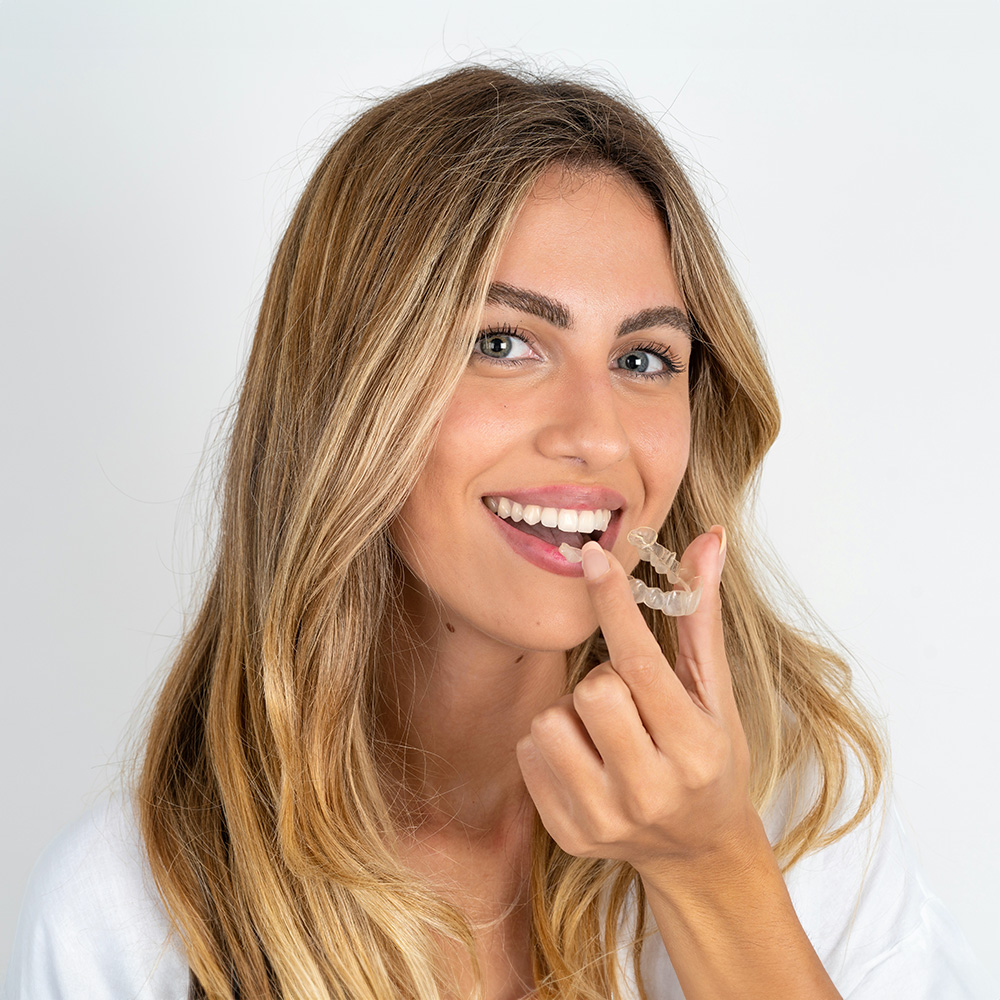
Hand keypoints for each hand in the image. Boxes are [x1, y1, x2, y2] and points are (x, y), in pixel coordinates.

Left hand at [516, 526, 758, 878]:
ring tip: (606, 734)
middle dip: (603, 681)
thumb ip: (701, 618)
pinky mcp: (568, 833)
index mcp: (693, 750)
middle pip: (589, 691)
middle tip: (629, 702)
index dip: (613, 603)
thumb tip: (707, 540)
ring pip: (549, 722)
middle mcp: (649, 791)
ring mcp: (604, 818)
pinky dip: (552, 745)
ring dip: (572, 714)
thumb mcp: (715, 695)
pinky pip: (529, 753)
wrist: (698, 850)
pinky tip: (587, 760)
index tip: (592, 556)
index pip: (641, 664)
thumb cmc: (712, 760)